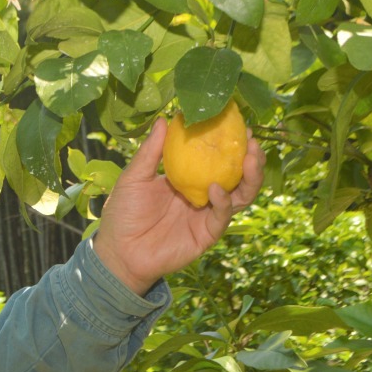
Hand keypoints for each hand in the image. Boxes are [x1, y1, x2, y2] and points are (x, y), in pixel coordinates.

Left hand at [93, 117, 265, 295]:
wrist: (119, 251)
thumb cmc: (123, 213)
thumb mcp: (135, 177)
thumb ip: (150, 151)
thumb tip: (163, 120)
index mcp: (187, 178)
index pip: (215, 158)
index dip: (228, 143)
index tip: (237, 124)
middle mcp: (202, 195)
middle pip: (237, 176)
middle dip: (249, 159)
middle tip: (251, 141)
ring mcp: (206, 215)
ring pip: (240, 196)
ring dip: (249, 178)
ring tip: (250, 159)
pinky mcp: (206, 234)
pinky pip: (222, 216)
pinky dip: (224, 202)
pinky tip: (217, 189)